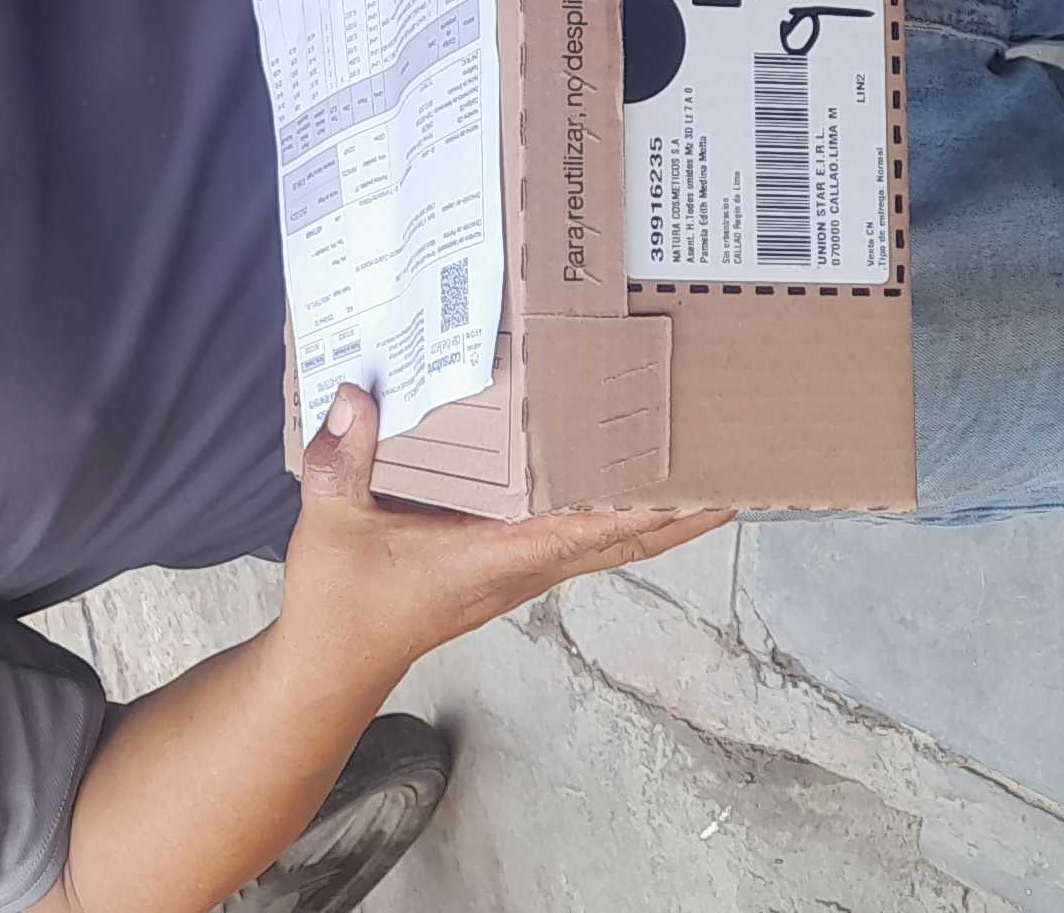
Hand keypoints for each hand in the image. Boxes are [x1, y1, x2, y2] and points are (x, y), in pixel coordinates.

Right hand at [277, 385, 728, 676]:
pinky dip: (613, 516)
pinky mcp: (504, 568)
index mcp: (494, 556)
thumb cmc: (341, 606)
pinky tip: (618, 485)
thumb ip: (343, 460)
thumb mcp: (330, 525)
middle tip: (732, 469)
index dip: (649, 509)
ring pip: (606, 543)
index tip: (702, 486)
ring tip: (696, 469)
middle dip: (681, 513)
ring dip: (655, 515)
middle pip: (623, 541)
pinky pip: (577, 539)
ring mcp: (517, 572)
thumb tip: (356, 395)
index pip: (590, 530)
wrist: (331, 667)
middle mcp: (521, 568)